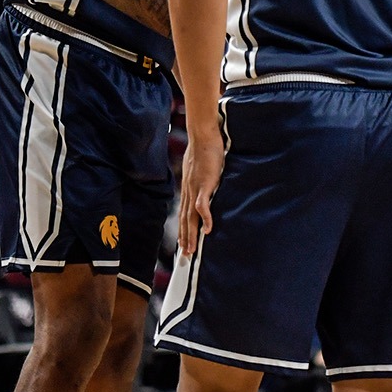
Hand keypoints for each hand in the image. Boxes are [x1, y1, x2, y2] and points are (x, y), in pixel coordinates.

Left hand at [176, 127, 222, 257]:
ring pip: (191, 217)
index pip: (183, 214)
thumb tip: (207, 183)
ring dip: (191, 235)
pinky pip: (203, 205)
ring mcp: (195, 189)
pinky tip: (208, 230)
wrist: (202, 136)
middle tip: (185, 256)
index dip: (182, 230)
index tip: (182, 244)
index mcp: (187, 188)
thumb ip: (203, 178)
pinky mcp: (204, 185)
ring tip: (192, 250)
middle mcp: (188, 191)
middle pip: (184, 220)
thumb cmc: (204, 149)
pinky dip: (205, 218)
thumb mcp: (202, 168)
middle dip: (185, 239)